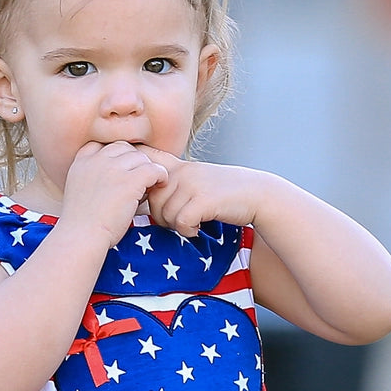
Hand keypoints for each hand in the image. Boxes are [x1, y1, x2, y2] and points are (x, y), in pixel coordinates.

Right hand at [58, 141, 169, 248]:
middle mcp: (97, 160)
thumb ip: (94, 180)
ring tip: (149, 186)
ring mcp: (113, 169)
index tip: (122, 172)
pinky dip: (160, 176)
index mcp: (82, 162)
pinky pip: (153, 169)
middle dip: (134, 162)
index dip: (116, 157)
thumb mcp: (79, 193)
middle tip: (139, 180)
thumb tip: (119, 178)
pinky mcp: (129, 181)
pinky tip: (160, 185)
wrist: (81, 237)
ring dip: (147, 170)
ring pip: (140, 158)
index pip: (104, 146)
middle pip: (124, 148)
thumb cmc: (82, 225)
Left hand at [142, 151, 267, 236]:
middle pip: (151, 202)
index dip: (135, 176)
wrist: (255, 194)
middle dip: (160, 217)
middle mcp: (182, 172)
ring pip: (164, 215)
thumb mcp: (195, 181)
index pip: (145, 160)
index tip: (136, 191)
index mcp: (177, 166)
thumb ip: (170, 186)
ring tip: (191, 223)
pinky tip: (197, 229)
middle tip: (180, 220)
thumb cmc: (223, 194)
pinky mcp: (203, 199)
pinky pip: (181, 222)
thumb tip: (140, 202)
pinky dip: (188, 231)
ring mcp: (192, 184)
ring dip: (175, 226)